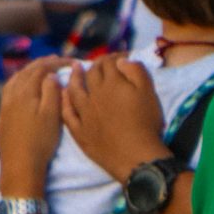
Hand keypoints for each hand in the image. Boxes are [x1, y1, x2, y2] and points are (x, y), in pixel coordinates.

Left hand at [0, 62, 65, 197]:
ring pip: (16, 80)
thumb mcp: (52, 115)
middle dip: (42, 64)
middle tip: (57, 60)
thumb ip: (52, 92)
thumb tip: (50, 76)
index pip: (41, 70)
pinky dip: (19, 81)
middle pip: (26, 72)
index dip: (56, 63)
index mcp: (26, 93)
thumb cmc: (41, 140)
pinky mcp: (4, 116)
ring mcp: (6, 106)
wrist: (20, 164)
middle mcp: (12, 95)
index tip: (73, 62)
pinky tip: (23, 87)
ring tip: (40, 69)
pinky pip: (10, 90)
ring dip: (29, 71)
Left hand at [60, 57, 170, 183]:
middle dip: (95, 65)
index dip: (114, 57)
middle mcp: (93, 95)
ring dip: (74, 78)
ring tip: (75, 70)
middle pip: (90, 74)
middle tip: (101, 62)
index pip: (108, 63)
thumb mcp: (149, 93)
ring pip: (74, 90)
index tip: (121, 57)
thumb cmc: (146, 123)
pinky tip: (64, 96)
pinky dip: (65, 102)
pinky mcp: (79, 130)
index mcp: (111, 84)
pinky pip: (68, 112)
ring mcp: (83, 113)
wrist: (134, 156)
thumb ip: (136, 73)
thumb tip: (121, 61)